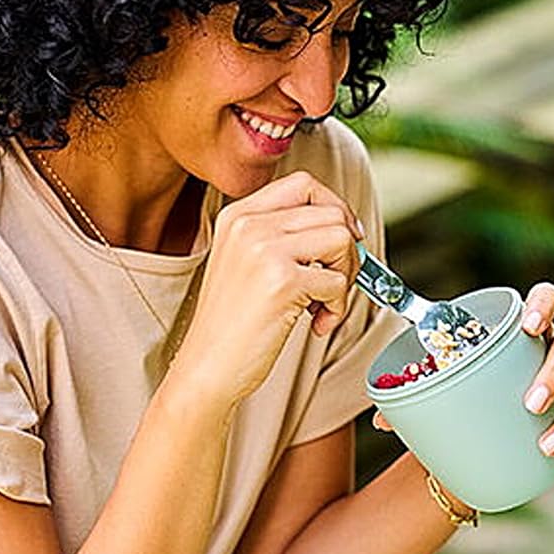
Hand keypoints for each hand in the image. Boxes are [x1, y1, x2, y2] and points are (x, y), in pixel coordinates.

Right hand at [171, 171, 362, 406]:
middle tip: (334, 283)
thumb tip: (347, 228)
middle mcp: (249, 225)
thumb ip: (284, 237)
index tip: (345, 238)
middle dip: (347, 251)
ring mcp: (264, 250)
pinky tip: (316, 324)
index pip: (304, 184)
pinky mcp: (282, 282)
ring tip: (323, 304)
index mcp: (239, 215)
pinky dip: (338, 308)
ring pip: (342, 239)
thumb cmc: (232, 324)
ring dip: (346, 277)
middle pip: (332, 212)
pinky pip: (339, 282)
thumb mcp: (248, 263)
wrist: (206, 368)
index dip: (335, 208)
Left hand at [373, 282, 553, 472]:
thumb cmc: (467, 389)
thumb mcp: (444, 381)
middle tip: (529, 403)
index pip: (545, 298)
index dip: (542, 306)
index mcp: (528, 327)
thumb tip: (380, 419)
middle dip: (553, 375)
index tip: (527, 326)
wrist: (487, 421)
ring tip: (546, 445)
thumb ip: (416, 390)